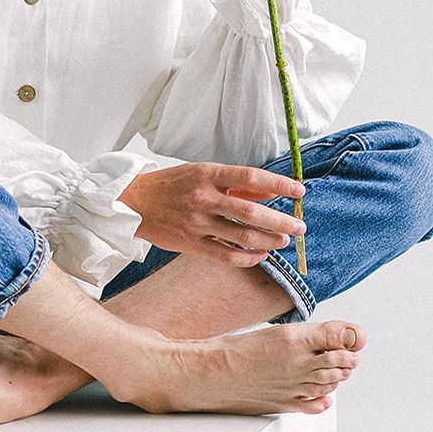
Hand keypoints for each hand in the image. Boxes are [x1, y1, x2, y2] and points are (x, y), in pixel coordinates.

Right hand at [120, 161, 306, 266]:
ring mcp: (197, 223)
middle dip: (280, 221)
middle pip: (251, 211)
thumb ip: (237, 184)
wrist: (132, 202)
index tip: (300, 191)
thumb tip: (272, 191)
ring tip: (283, 242)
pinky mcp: (191, 244)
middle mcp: (203, 197)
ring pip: (242, 235)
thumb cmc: (172, 185)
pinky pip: (226, 255)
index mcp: (207, 173)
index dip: (279, 183)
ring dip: (269, 241)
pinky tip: (261, 256)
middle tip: (300, 227)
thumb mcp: (203, 173)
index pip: (251, 177)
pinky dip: (248, 257)